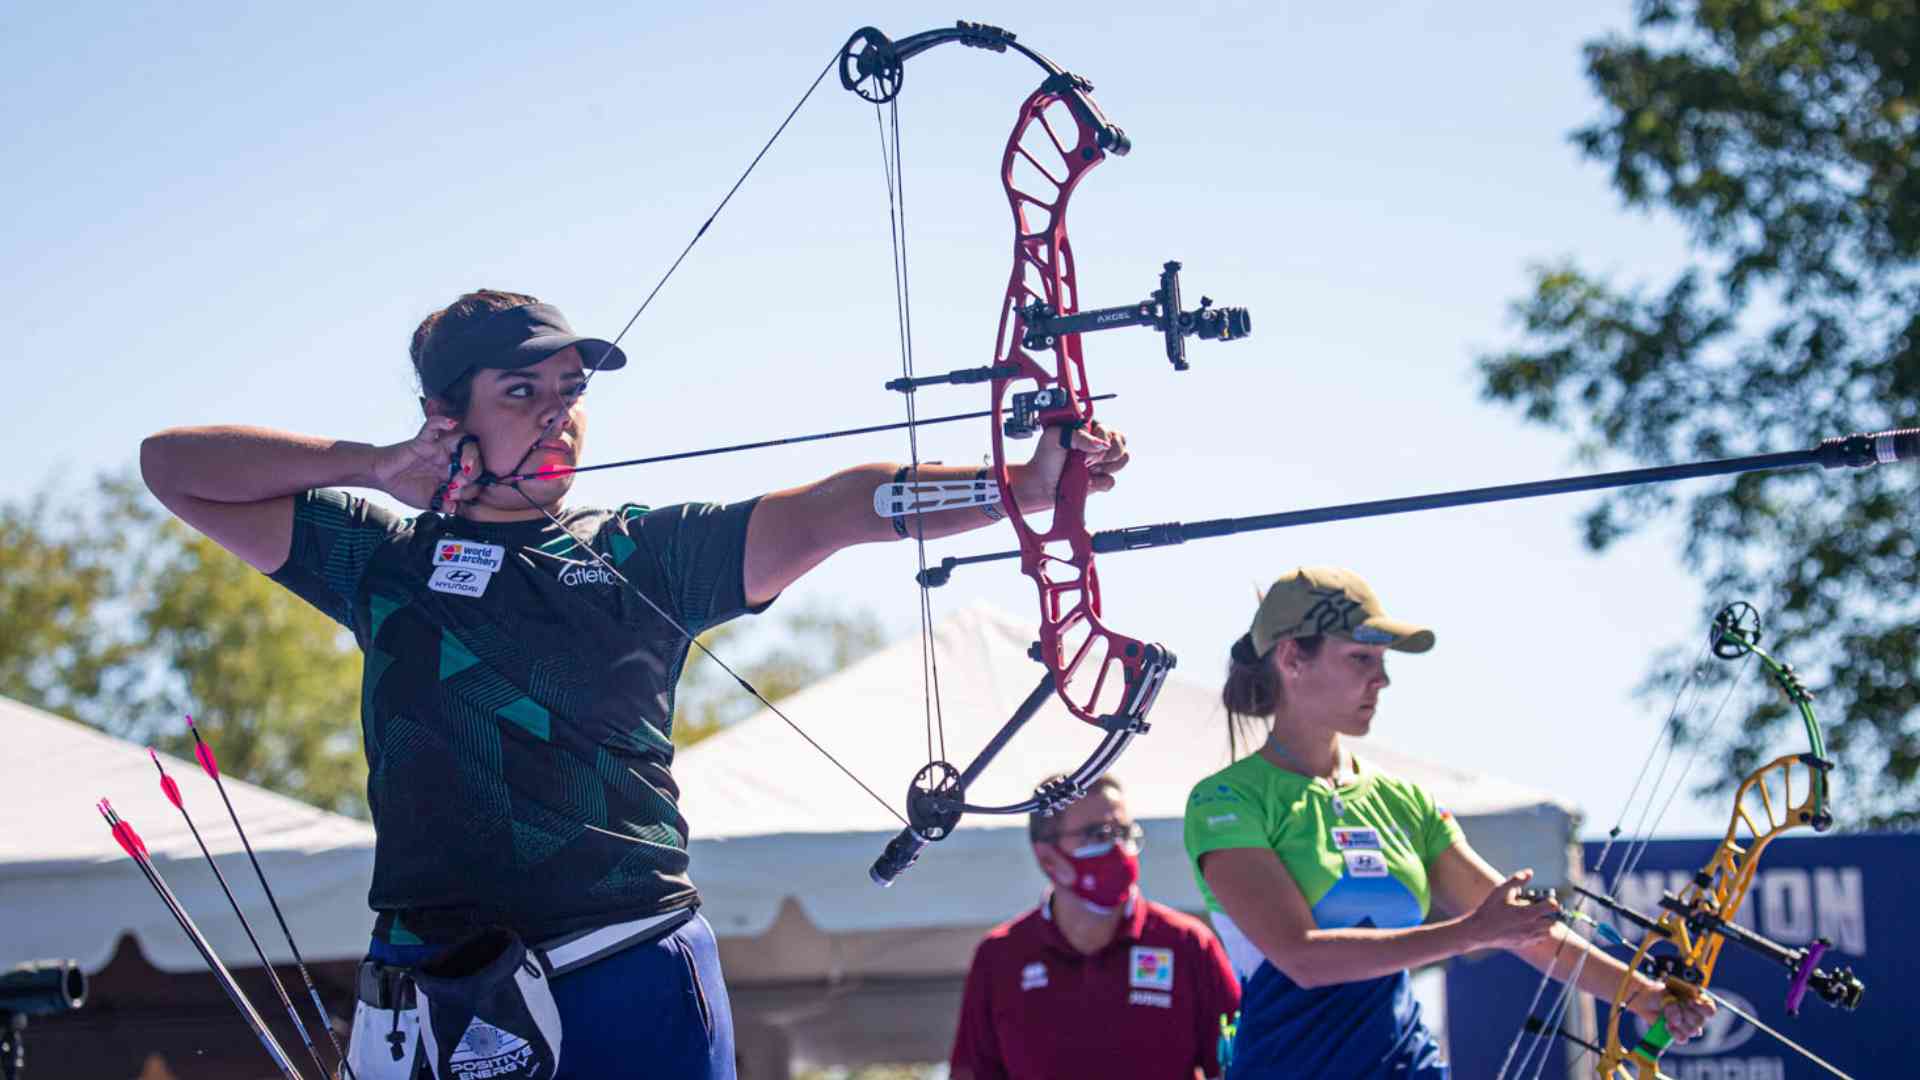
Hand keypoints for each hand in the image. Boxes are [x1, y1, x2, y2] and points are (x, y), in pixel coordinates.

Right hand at [371, 416, 482, 510]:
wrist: (383, 478)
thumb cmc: (406, 487)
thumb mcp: (428, 502)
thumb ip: (442, 505)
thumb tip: (455, 509)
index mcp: (453, 473)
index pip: (474, 477)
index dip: (471, 488)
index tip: (455, 497)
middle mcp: (449, 459)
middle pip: (474, 456)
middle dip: (474, 471)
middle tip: (460, 483)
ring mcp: (438, 449)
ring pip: (462, 440)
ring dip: (469, 452)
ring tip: (465, 465)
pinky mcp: (422, 441)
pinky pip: (433, 426)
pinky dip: (442, 422)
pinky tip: (450, 423)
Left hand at [1009, 420, 1130, 507]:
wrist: (1041, 484)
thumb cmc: (1045, 458)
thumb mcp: (1055, 436)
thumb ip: (1079, 436)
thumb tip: (1102, 445)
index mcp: (1089, 427)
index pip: (1109, 430)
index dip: (1099, 442)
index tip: (1081, 451)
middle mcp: (1098, 443)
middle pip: (1121, 444)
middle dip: (1103, 456)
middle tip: (1084, 462)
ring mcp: (1102, 461)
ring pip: (1122, 461)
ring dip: (1102, 468)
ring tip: (1084, 469)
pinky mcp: (1102, 478)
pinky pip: (1111, 480)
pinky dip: (1098, 483)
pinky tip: (1086, 480)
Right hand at [1463, 869, 1560, 951]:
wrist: (1478, 931)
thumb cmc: (1489, 909)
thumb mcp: (1500, 891)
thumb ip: (1516, 880)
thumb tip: (1530, 872)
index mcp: (1527, 913)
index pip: (1552, 906)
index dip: (1550, 900)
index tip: (1544, 899)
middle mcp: (1531, 927)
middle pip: (1553, 921)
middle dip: (1550, 913)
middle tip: (1541, 907)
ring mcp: (1528, 937)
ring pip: (1549, 932)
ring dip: (1546, 924)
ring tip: (1536, 917)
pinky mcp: (1525, 944)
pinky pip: (1540, 940)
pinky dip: (1540, 933)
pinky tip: (1529, 926)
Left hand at [1627, 980, 1715, 1042]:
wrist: (1646, 1002)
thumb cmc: (1658, 994)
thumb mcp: (1665, 994)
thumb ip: (1673, 1004)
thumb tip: (1678, 1020)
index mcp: (1698, 1001)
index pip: (1710, 1009)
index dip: (1702, 1008)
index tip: (1689, 1002)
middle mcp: (1696, 1014)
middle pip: (1700, 1021)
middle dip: (1685, 1014)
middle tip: (1674, 1007)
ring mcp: (1689, 1025)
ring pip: (1693, 1031)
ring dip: (1678, 1024)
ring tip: (1667, 1016)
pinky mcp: (1680, 1034)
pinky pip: (1683, 1039)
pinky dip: (1673, 1032)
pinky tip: (1666, 1024)